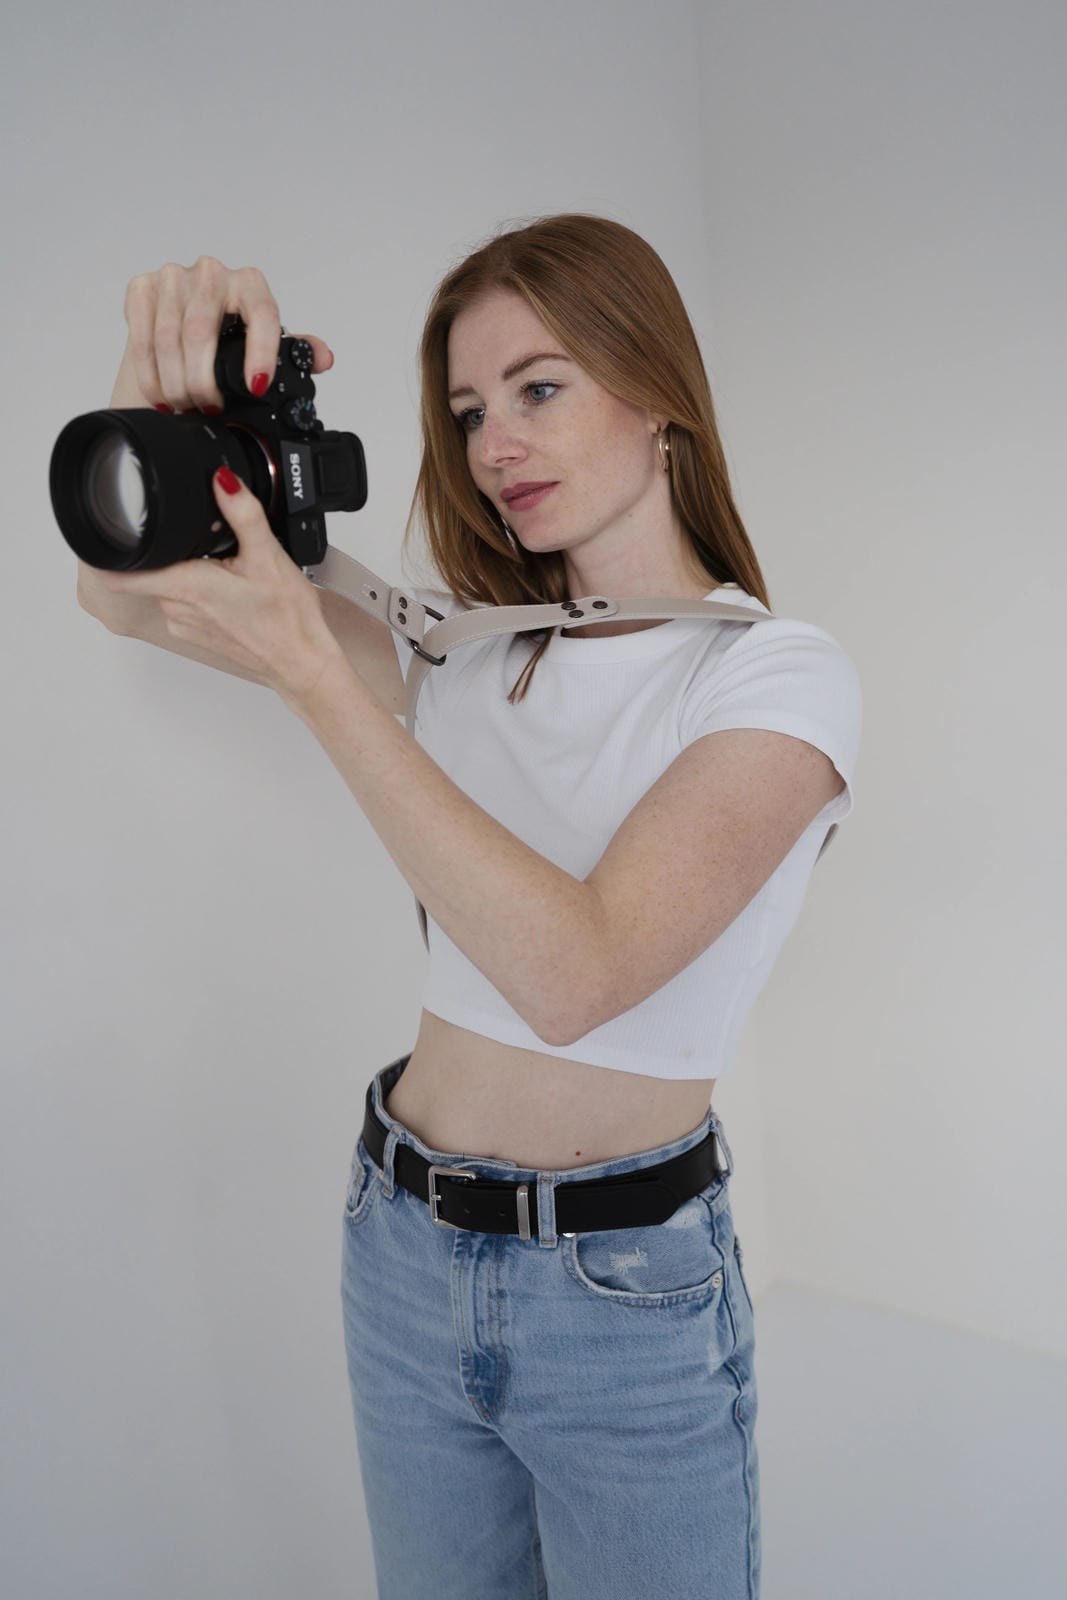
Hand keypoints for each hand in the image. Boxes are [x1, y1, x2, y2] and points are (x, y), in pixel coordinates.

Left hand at [98, 467, 346, 701]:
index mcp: (187, 585)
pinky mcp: (195, 635)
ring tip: (228, 573)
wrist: (301, 662)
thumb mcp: (269, 556)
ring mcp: (184, 624)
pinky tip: (232, 594)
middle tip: (211, 550)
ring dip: (189, 573)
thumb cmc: (287, 620)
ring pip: (169, 585)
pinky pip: (184, 604)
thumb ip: (242, 513)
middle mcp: (177, 608)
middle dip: (172, 552)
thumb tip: (223, 480)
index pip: (118, 572)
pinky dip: (200, 593)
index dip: (105, 551)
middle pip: (152, 569)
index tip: (105, 536)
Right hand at [123, 255, 332, 411]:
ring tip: (185, 407)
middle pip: (202, 333)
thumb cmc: (227, 334)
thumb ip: (294, 351)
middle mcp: (212, 274)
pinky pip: (142, 338)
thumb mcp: (263, 343)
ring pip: (168, 340)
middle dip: (204, 382)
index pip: (261, 313)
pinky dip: (151, 376)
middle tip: (210, 409)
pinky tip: (161, 396)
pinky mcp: (142, 288)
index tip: (257, 386)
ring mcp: (174, 278)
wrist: (180, 321)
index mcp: (250, 284)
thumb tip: (322, 358)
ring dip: (176, 384)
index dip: (261, 352)